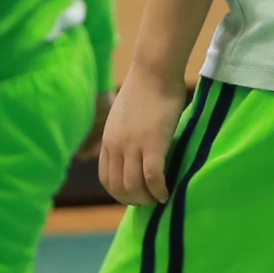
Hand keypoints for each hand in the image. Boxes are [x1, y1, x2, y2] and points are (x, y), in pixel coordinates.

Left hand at [100, 75, 187, 207]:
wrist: (154, 70)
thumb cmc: (146, 88)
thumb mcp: (125, 116)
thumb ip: (125, 135)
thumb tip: (134, 150)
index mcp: (108, 140)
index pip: (106, 178)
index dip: (119, 192)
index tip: (134, 195)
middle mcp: (117, 146)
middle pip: (118, 187)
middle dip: (133, 200)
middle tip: (148, 201)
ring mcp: (133, 146)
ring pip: (134, 186)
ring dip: (146, 199)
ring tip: (158, 199)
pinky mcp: (153, 144)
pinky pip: (153, 178)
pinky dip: (159, 191)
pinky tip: (167, 194)